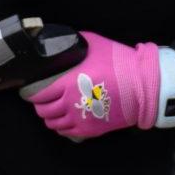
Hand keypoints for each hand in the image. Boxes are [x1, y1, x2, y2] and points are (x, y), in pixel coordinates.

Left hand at [21, 31, 167, 140]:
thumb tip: (60, 42)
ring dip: (49, 117)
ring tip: (52, 110)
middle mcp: (70, 103)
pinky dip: (61, 126)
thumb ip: (74, 44)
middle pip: (43, 111)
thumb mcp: (95, 45)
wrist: (144, 86)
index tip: (30, 89)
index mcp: (69, 83)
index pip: (39, 94)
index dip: (31, 93)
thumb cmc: (121, 63)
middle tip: (42, 99)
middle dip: (39, 105)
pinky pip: (65, 132)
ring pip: (52, 123)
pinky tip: (64, 119)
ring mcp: (80, 118)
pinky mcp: (90, 129)